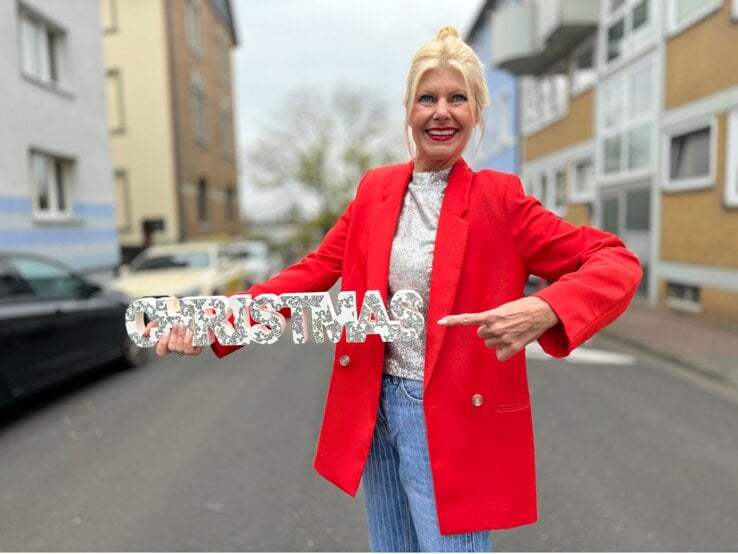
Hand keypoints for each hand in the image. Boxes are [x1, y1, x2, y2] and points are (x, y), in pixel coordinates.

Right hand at [142, 321, 203, 356]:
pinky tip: (190, 333)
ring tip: (184, 326)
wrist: (198, 318)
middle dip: (174, 335)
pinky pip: (190, 350)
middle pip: (171, 347)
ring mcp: (186, 349)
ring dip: (181, 336)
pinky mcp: (195, 350)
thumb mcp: (166, 320)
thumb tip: (144, 332)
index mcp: (168, 343)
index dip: (162, 344)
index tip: (165, 332)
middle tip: (177, 325)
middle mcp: (177, 347)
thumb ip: (154, 325)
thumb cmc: (181, 320)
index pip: (161, 351)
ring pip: (180, 348)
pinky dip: (189, 341)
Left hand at [437, 296, 558, 360]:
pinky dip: (504, 352)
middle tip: (503, 324)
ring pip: (490, 344)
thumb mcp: (505, 308)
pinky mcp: (513, 348)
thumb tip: (485, 330)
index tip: (440, 322)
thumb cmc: (524, 307)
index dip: (453, 320)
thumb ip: (492, 319)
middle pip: (482, 335)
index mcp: (492, 315)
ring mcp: (504, 339)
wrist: (543, 312)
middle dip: (489, 331)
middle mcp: (495, 328)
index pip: (468, 319)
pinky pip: (500, 355)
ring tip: (511, 331)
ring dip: (497, 340)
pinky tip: (512, 343)